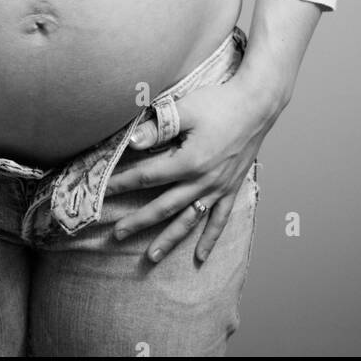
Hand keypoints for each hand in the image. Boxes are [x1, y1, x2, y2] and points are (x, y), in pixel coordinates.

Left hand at [105, 75, 277, 263]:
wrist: (258, 105)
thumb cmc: (220, 103)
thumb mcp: (186, 109)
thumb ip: (158, 127)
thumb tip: (131, 141)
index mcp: (189, 162)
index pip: (146, 177)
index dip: (122, 184)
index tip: (102, 191)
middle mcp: (203, 181)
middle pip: (163, 206)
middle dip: (138, 221)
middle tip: (116, 234)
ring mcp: (219, 188)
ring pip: (189, 220)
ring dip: (169, 239)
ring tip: (151, 256)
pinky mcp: (232, 188)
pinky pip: (220, 220)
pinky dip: (210, 239)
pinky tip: (200, 257)